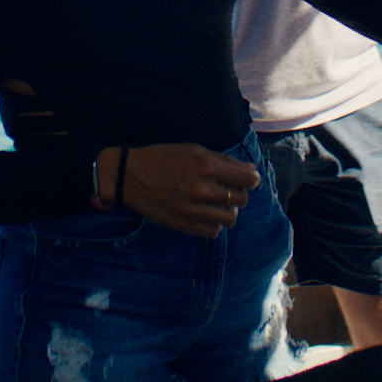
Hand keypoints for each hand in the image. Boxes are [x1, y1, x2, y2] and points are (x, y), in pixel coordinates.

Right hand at [113, 144, 261, 237]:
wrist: (129, 176)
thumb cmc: (163, 158)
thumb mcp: (193, 150)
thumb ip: (223, 161)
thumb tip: (251, 170)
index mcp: (205, 166)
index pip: (246, 179)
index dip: (253, 180)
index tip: (250, 180)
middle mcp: (201, 188)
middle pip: (240, 199)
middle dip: (239, 194)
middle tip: (229, 191)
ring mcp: (192, 209)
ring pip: (229, 219)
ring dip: (229, 211)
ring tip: (219, 205)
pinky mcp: (183, 224)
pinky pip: (213, 231)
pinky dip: (214, 224)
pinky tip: (206, 214)